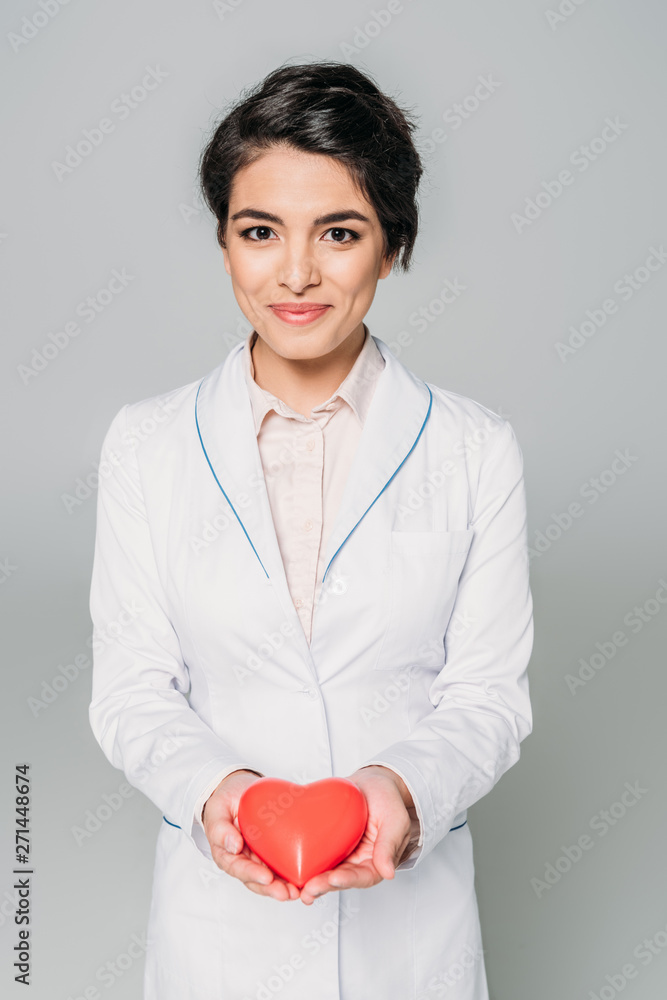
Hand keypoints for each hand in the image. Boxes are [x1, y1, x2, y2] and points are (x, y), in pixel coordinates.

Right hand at [203, 769, 300, 901]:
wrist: (240, 791)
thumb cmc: (226, 801)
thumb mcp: (217, 810)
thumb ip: (220, 828)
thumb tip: (233, 846)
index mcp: (227, 854)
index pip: (239, 868)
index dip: (252, 874)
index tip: (266, 877)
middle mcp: (245, 860)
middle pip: (257, 880)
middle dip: (272, 888)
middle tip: (287, 893)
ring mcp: (260, 857)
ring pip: (272, 877)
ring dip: (284, 886)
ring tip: (297, 891)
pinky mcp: (274, 850)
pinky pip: (283, 863)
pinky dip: (293, 873)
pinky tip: (305, 878)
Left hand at [298, 766, 417, 905]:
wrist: (371, 783)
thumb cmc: (388, 799)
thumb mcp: (395, 819)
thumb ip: (390, 845)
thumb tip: (388, 872)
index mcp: (376, 862)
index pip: (363, 877)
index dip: (348, 880)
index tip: (335, 878)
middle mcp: (357, 863)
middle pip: (340, 879)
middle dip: (324, 886)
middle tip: (310, 888)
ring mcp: (340, 854)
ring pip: (325, 871)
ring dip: (312, 881)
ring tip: (298, 886)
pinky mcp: (327, 844)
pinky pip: (314, 853)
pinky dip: (303, 861)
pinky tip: (290, 867)